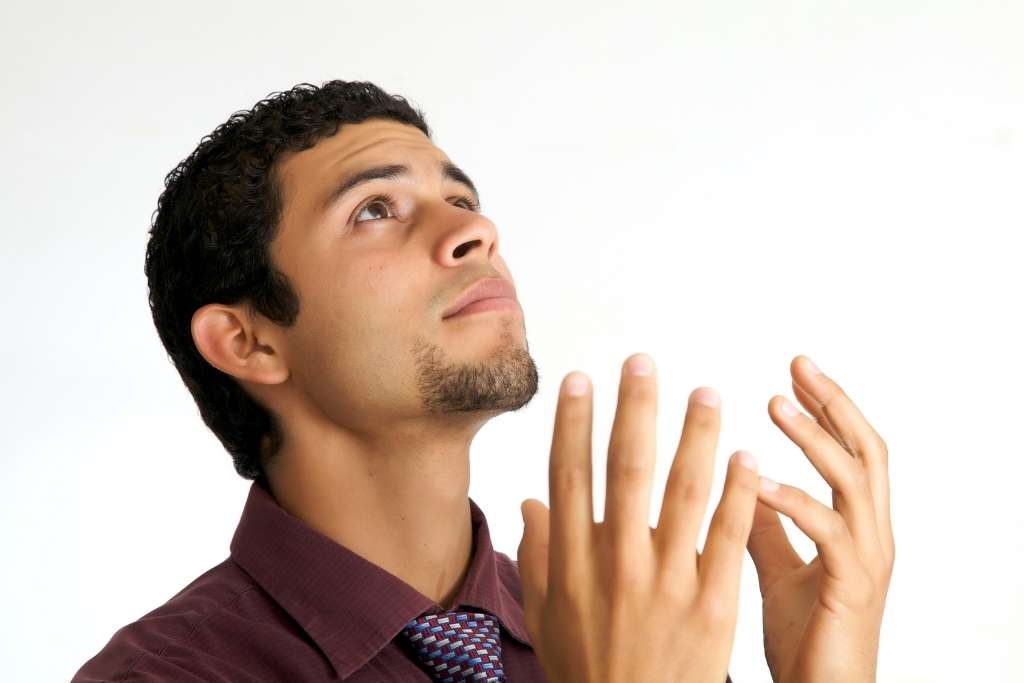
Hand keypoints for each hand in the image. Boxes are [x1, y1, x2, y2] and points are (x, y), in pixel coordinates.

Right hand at [517, 353, 758, 681]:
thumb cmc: (589, 670)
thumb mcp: (547, 616)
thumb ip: (540, 555)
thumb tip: (531, 503)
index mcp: (575, 562)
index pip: (570, 476)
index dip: (574, 423)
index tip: (580, 379)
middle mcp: (618, 564)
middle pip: (626, 470)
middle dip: (634, 410)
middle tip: (642, 362)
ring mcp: (668, 583)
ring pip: (683, 493)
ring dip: (695, 436)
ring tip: (706, 391)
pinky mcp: (712, 605)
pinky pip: (727, 537)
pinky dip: (738, 493)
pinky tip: (747, 454)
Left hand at [746, 356, 894, 682]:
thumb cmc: (806, 639)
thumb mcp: (779, 569)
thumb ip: (766, 527)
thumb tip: (741, 484)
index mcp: (855, 526)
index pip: (849, 451)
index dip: (826, 409)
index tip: (793, 373)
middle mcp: (871, 534)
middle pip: (866, 451)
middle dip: (833, 403)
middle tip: (797, 364)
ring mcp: (867, 560)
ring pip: (855, 481)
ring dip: (814, 439)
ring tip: (773, 403)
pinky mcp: (852, 588)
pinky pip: (828, 533)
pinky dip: (793, 501)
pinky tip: (756, 482)